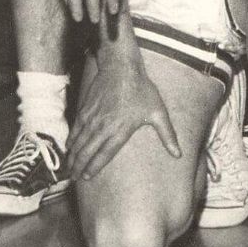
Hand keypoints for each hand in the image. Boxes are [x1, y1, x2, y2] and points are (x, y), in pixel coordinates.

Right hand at [69, 10, 180, 180]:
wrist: (121, 68)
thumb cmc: (142, 90)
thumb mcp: (158, 112)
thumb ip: (167, 135)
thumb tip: (178, 154)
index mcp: (120, 130)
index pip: (104, 155)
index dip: (93, 168)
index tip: (86, 178)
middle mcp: (103, 127)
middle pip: (87, 152)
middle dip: (78, 167)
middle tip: (74, 179)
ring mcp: (92, 119)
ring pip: (78, 143)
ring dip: (72, 157)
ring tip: (69, 169)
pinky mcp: (85, 111)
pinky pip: (75, 130)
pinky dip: (70, 141)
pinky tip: (68, 148)